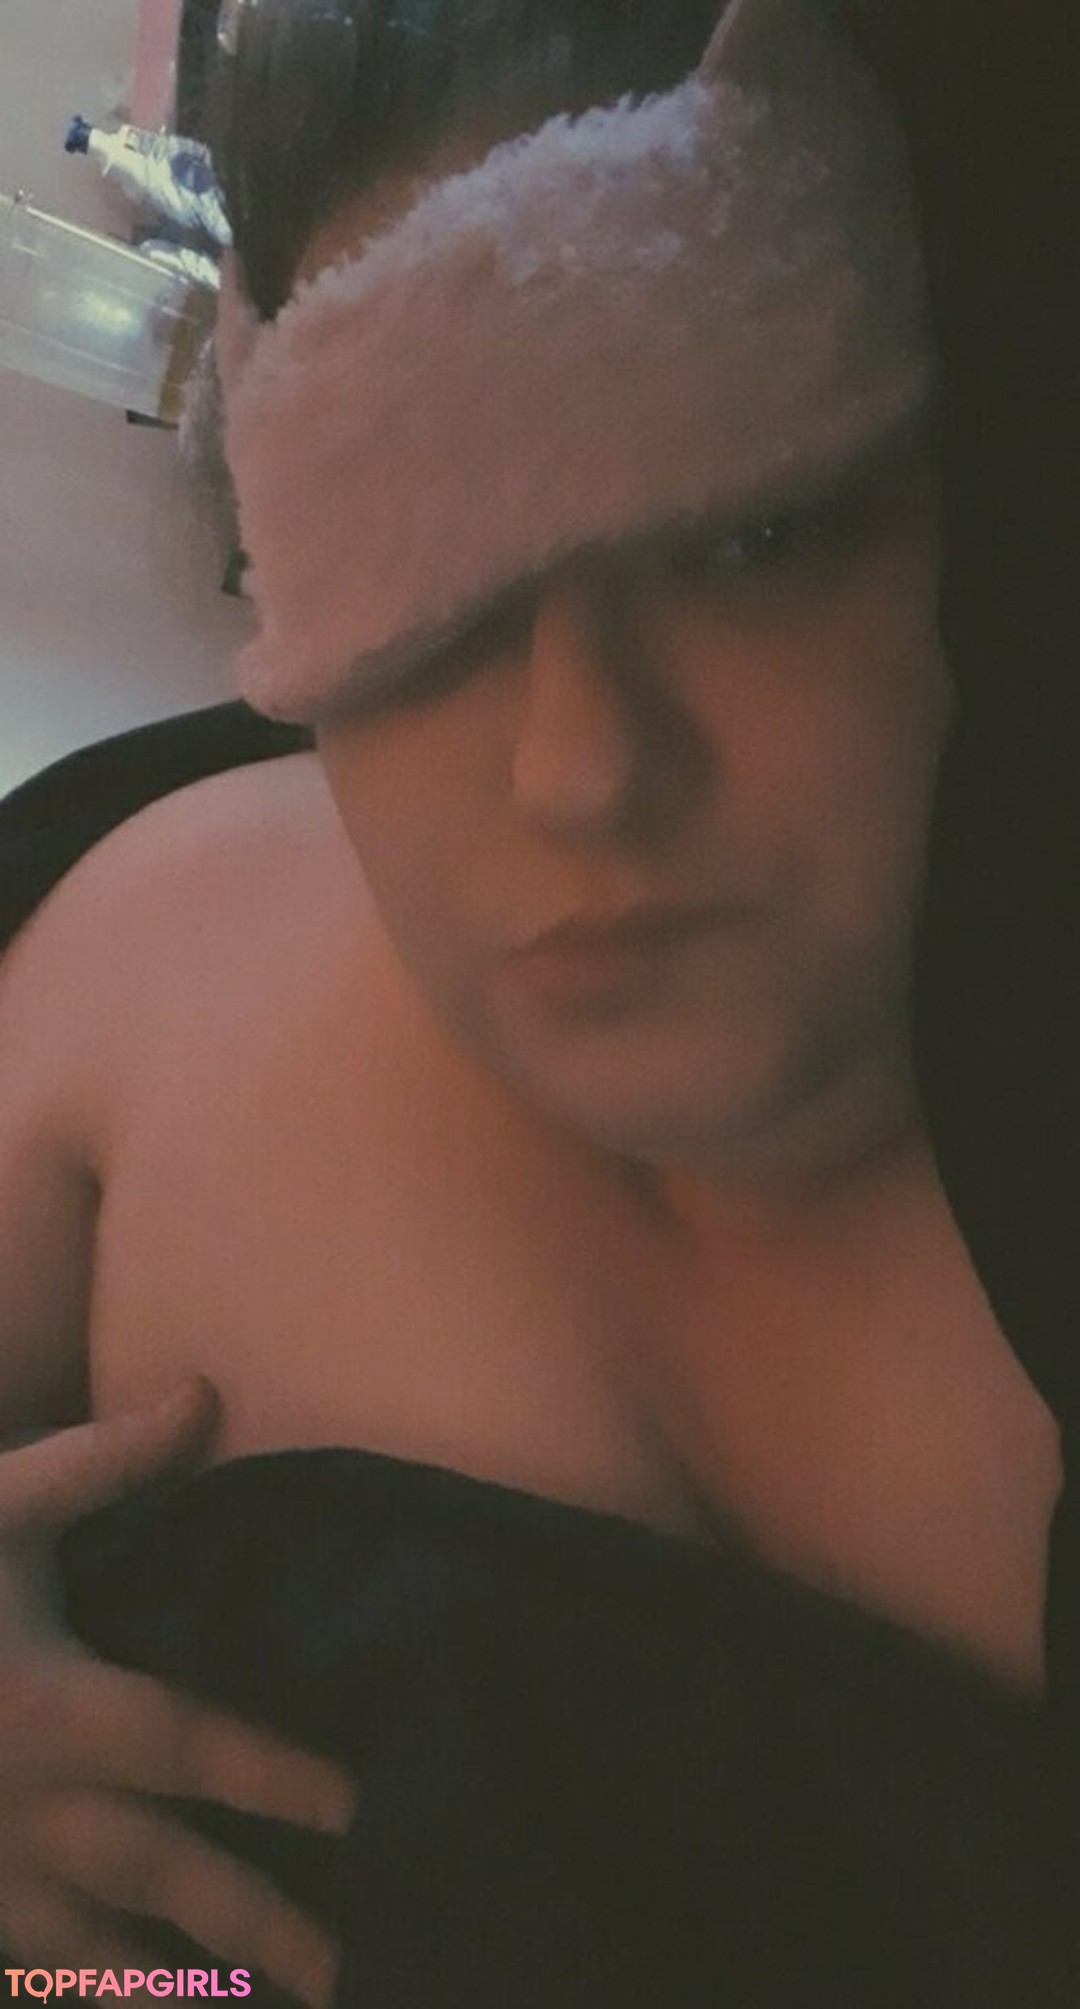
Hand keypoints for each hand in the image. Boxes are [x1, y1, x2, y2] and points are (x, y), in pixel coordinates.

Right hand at [0, 1381, 353, 2005]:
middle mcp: (20, 1807)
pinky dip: (84, 1993)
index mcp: (44, 1706)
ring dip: (176, 1986)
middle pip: (156, 1875)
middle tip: (345, 1971)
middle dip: (254, 1923)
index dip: (273, 1773)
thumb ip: (101, 1462)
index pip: (182, 1745)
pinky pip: (26, 1971)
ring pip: (92, 1952)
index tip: (358, 1806)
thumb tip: (207, 1396)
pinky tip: (138, 2005)